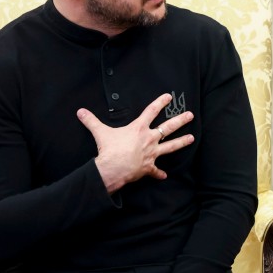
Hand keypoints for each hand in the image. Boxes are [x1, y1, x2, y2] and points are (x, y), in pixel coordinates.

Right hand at [78, 93, 194, 192]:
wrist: (113, 168)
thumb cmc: (109, 149)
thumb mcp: (100, 132)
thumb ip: (91, 121)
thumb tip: (80, 111)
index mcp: (139, 128)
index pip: (151, 111)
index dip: (160, 102)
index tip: (169, 97)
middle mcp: (149, 139)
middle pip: (169, 127)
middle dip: (180, 120)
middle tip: (191, 115)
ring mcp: (151, 153)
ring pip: (171, 147)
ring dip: (181, 142)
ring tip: (192, 139)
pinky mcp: (149, 167)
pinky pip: (156, 171)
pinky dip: (159, 173)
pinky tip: (164, 175)